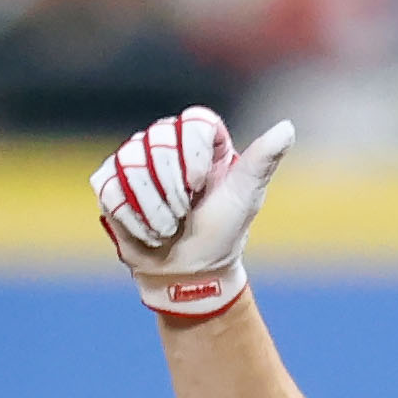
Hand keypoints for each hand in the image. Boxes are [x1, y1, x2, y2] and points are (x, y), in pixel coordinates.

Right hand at [93, 106, 297, 321]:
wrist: (189, 274)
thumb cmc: (221, 234)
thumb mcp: (245, 197)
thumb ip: (262, 161)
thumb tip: (287, 128)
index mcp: (200, 137)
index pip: (190, 124)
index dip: (192, 159)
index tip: (201, 187)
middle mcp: (165, 139)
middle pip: (156, 143)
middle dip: (173, 192)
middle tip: (185, 215)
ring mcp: (134, 159)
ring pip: (130, 166)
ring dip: (153, 210)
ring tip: (168, 227)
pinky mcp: (110, 183)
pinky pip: (110, 190)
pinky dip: (131, 219)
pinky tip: (147, 231)